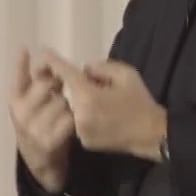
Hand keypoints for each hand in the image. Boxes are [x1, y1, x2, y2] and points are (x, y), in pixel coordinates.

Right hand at [8, 49, 72, 192]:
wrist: (40, 161)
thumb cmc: (38, 123)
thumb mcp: (28, 102)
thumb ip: (29, 79)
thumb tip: (29, 51)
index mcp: (14, 101)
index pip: (18, 77)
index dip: (21, 64)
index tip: (25, 49)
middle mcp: (20, 114)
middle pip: (45, 84)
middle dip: (57, 84)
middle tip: (61, 89)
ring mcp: (33, 128)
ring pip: (61, 102)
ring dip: (70, 103)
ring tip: (68, 110)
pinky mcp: (48, 141)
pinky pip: (69, 120)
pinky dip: (75, 119)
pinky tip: (74, 122)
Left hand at [39, 51, 166, 160]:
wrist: (151, 135)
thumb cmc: (140, 102)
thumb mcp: (126, 74)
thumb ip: (101, 67)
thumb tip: (83, 70)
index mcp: (88, 95)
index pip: (65, 74)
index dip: (53, 62)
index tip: (44, 53)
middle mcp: (79, 114)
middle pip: (64, 93)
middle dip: (64, 83)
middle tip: (71, 77)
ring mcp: (79, 130)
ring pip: (69, 109)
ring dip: (74, 101)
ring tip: (92, 97)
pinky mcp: (83, 142)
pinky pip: (76, 123)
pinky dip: (81, 116)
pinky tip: (97, 114)